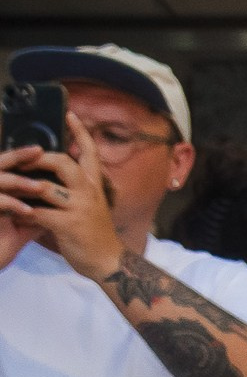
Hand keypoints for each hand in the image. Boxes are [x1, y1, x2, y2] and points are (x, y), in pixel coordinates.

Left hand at [0, 115, 122, 280]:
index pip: (89, 153)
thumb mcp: (91, 206)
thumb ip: (75, 188)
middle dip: (38, 158)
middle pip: (63, 163)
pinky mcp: (68, 225)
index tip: (70, 114)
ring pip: (45, 186)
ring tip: (7, 184)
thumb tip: (52, 174)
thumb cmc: (94, 234)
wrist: (108, 262)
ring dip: (22, 185)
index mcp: (94, 186)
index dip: (80, 132)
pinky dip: (21, 211)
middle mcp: (89, 193)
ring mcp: (80, 209)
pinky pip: (37, 212)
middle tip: (21, 158)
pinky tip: (12, 212)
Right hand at [0, 145, 42, 267]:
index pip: (12, 163)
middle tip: (38, 150)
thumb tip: (65, 197)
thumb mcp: (28, 221)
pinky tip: (28, 211)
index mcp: (0, 187)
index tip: (46, 147)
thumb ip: (43, 206)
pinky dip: (12, 206)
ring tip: (39, 187)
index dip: (26, 154)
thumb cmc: (5, 240)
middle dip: (19, 156)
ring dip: (19, 183)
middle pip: (1, 163)